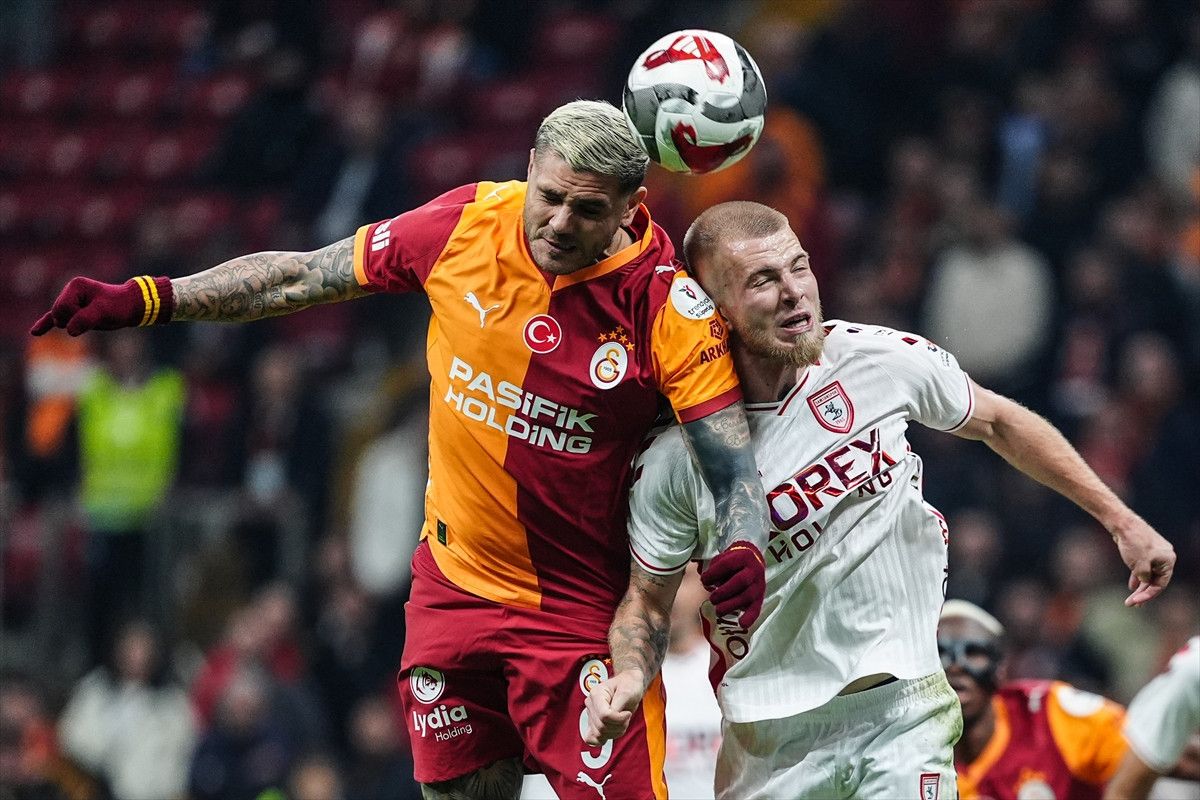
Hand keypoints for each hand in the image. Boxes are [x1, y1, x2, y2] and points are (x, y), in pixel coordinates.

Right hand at [30, 276, 170, 335]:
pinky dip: (46, 325)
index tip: (94, 312)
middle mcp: (70, 292)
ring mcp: (70, 301)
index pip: (63, 307)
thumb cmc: (119, 306)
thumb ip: (86, 319)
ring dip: (74, 324)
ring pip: (60, 320)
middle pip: (58, 314)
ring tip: (92, 318)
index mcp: (76, 286)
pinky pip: (55, 319)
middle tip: (94, 316)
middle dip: (73, 320)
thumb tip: (69, 331)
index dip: (77, 315)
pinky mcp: (73, 312)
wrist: (130, 307)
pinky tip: (35, 332)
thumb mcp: (104, 312)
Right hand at [584, 671, 644, 746]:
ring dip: (615, 732)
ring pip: (600, 735)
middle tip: (626, 716)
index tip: (627, 713)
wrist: (629, 684)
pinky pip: (592, 739)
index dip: (618, 719)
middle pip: (602, 727)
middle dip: (619, 726)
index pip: (604, 716)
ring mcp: (591, 714)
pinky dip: (603, 739)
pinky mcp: (593, 723)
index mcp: (596, 694)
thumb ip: (618, 706)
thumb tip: (612, 717)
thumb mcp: (627, 692)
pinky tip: (612, 732)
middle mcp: (590, 704)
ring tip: (622, 721)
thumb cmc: (629, 685)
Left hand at [701, 541, 765, 627]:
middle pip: (740, 581)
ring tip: (718, 611)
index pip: (727, 565)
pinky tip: (742, 624)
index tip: (703, 581)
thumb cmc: (732, 562)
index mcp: (743, 556)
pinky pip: (757, 608)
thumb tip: (705, 582)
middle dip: (724, 592)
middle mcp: (754, 570)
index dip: (713, 573)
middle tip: (712, 599)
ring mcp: (759, 584)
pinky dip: (750, 617)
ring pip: (747, 596)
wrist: (753, 561)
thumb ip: (713, 568)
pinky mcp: (761, 597)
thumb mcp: (723, 558)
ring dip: (731, 605)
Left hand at [1111, 515, 1174, 605]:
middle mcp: (1163, 558)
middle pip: (1155, 580)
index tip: (1136, 602)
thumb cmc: (1133, 543)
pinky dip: (1137, 576)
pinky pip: (1143, 568)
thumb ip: (1144, 577)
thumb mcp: (1140, 565)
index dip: (1148, 595)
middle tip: (1132, 603)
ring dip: (1140, 586)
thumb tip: (1144, 582)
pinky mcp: (1144, 552)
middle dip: (1143, 593)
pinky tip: (1132, 586)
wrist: (1123, 524)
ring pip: (1148, 575)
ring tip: (1132, 599)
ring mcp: (1154, 554)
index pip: (1161, 584)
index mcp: (1168, 560)